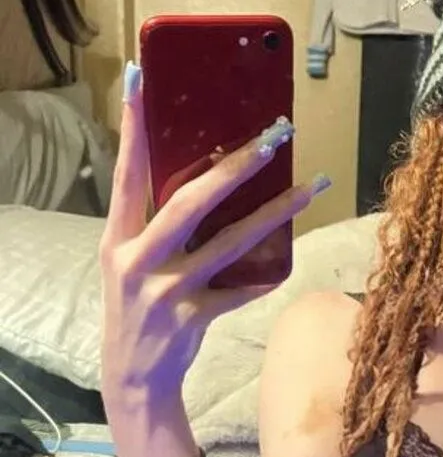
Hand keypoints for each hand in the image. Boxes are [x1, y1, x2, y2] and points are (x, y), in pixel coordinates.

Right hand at [99, 64, 330, 413]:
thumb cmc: (137, 306)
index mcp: (116, 238)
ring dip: (273, 212)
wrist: (133, 376)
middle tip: (274, 136)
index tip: (140, 80)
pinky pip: (238, 292)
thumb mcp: (130, 262)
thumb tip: (212, 175)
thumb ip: (156, 225)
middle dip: (234, 166)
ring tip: (311, 186)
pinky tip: (285, 264)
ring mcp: (165, 292)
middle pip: (189, 202)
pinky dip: (262, 278)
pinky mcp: (192, 319)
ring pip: (228, 244)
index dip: (132, 128)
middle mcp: (137, 260)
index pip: (126, 173)